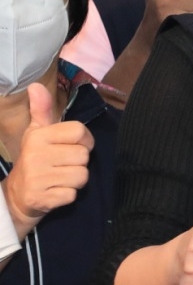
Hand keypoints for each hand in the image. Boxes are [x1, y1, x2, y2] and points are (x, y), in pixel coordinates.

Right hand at [2, 82, 91, 233]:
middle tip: (62, 166)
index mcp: (39, 136)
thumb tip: (36, 86)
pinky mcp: (42, 199)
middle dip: (78, 163)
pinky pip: (73, 194)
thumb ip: (42, 110)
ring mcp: (38, 178)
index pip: (80, 132)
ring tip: (59, 178)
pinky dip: (68, 195)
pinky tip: (54, 192)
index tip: (73, 147)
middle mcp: (37, 155)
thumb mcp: (37, 133)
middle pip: (84, 156)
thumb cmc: (35, 159)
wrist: (17, 195)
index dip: (84, 141)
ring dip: (75, 180)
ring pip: (82, 176)